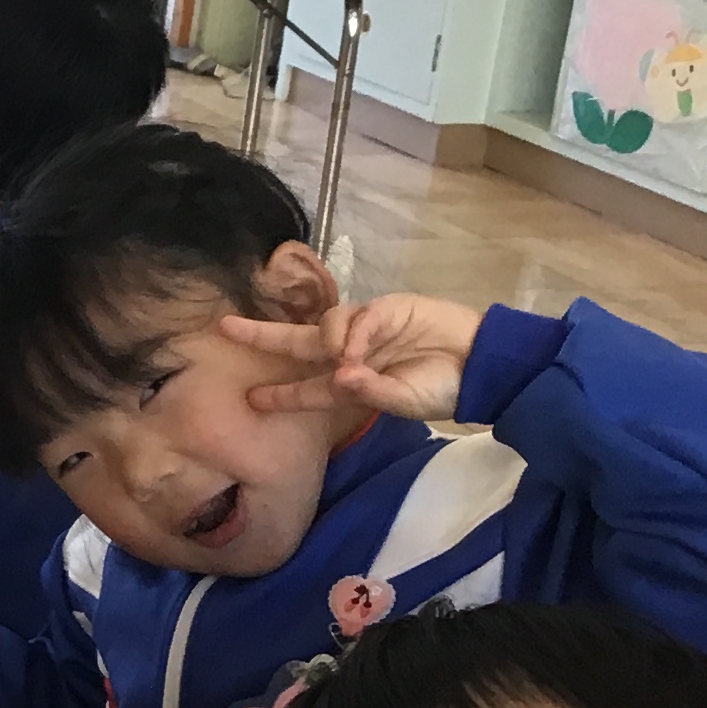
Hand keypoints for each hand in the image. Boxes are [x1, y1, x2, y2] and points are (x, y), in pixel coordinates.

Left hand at [222, 294, 486, 422]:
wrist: (480, 362)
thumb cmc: (441, 389)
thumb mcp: (404, 401)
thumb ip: (371, 392)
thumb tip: (340, 376)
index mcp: (350, 384)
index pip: (306, 388)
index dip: (280, 392)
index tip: (251, 398)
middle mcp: (350, 354)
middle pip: (297, 343)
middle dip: (262, 335)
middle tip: (226, 328)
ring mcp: (366, 328)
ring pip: (326, 326)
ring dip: (328, 341)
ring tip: (350, 361)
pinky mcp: (386, 307)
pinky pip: (359, 317)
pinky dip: (354, 332)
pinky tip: (362, 347)